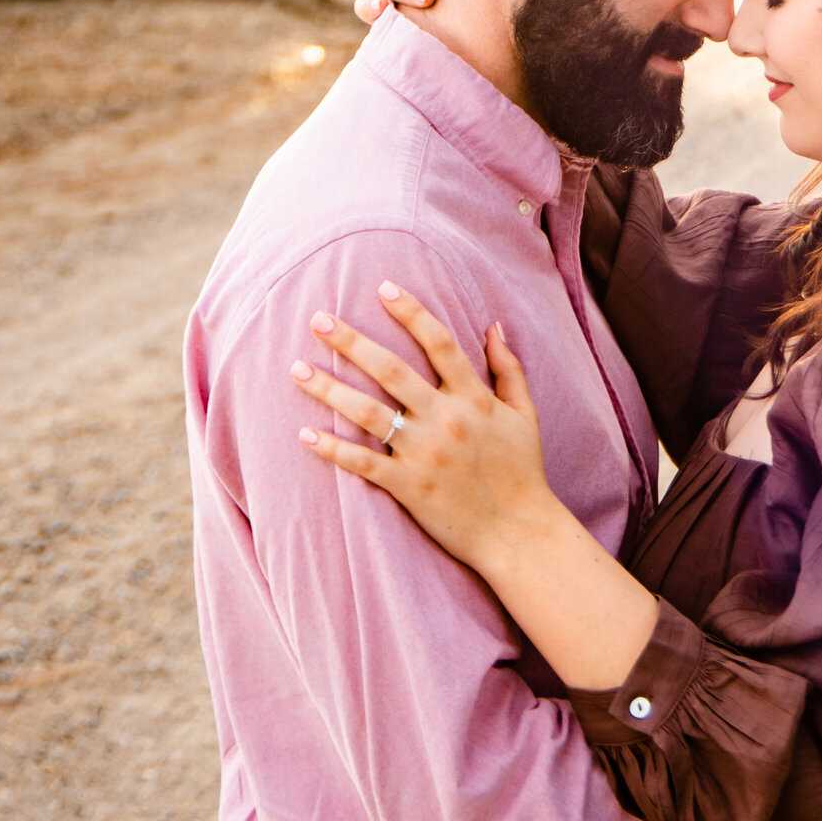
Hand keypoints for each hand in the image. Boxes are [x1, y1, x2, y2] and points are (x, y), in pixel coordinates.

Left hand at [292, 286, 555, 579]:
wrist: (519, 532)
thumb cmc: (523, 471)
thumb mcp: (524, 414)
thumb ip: (508, 368)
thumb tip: (492, 325)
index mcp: (474, 397)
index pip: (440, 342)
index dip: (411, 312)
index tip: (383, 287)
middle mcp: (446, 419)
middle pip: (392, 370)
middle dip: (352, 342)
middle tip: (318, 318)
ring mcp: (425, 454)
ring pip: (368, 413)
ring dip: (330, 390)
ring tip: (297, 369)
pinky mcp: (409, 488)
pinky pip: (363, 464)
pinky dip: (333, 450)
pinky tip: (305, 435)